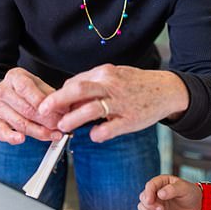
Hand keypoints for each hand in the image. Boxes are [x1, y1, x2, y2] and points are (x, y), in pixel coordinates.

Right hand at [0, 67, 61, 143]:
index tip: (60, 112)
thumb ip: (51, 95)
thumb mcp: (40, 85)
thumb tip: (65, 108)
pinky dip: (12, 137)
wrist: (7, 92)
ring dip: (39, 132)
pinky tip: (22, 139)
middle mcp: (2, 90)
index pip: (26, 89)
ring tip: (54, 135)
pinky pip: (1, 131)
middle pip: (25, 109)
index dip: (43, 103)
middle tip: (60, 127)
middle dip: (46, 120)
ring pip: (19, 123)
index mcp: (14, 77)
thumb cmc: (28, 89)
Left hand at [37, 65, 188, 141]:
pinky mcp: (130, 119)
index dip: (60, 94)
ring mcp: (121, 103)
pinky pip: (109, 128)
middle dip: (57, 101)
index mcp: (105, 73)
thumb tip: (68, 93)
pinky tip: (93, 135)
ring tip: (63, 127)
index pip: (75, 82)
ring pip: (90, 109)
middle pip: (78, 90)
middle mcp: (111, 85)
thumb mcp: (115, 76)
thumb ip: (93, 84)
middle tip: (43, 111)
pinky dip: (97, 133)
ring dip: (72, 119)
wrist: (166, 90)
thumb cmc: (136, 84)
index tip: (50, 104)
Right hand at [138, 175, 201, 209]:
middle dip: (149, 206)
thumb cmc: (191, 193)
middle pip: (143, 197)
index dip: (148, 193)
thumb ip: (173, 189)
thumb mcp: (185, 188)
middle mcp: (156, 191)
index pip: (150, 185)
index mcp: (162, 181)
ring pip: (142, 206)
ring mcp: (156, 202)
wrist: (196, 207)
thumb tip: (160, 193)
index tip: (150, 201)